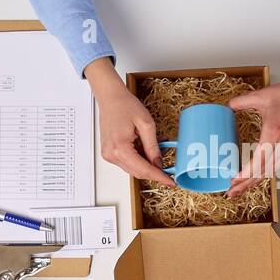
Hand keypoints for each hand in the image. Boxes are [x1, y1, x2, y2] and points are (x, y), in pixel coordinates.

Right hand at [85, 57, 175, 185]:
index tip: (171, 182)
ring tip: (158, 153)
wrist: (110, 97)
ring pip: (133, 169)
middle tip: (169, 171)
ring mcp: (108, 155)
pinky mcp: (109, 153)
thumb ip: (153, 147)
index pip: (144, 169)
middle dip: (154, 172)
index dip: (159, 177)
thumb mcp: (146, 124)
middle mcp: (111, 155)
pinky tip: (147, 151)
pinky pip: (127, 162)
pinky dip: (139, 160)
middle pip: (138, 172)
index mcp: (120, 148)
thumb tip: (159, 164)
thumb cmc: (124, 105)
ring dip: (147, 165)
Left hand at [226, 49, 279, 197]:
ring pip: (272, 171)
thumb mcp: (260, 96)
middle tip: (231, 192)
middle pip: (263, 172)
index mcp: (273, 132)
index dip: (245, 174)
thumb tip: (227, 107)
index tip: (233, 180)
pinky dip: (267, 173)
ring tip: (242, 188)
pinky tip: (259, 177)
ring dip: (256, 181)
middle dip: (246, 184)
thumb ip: (241, 101)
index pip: (258, 161)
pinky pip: (279, 165)